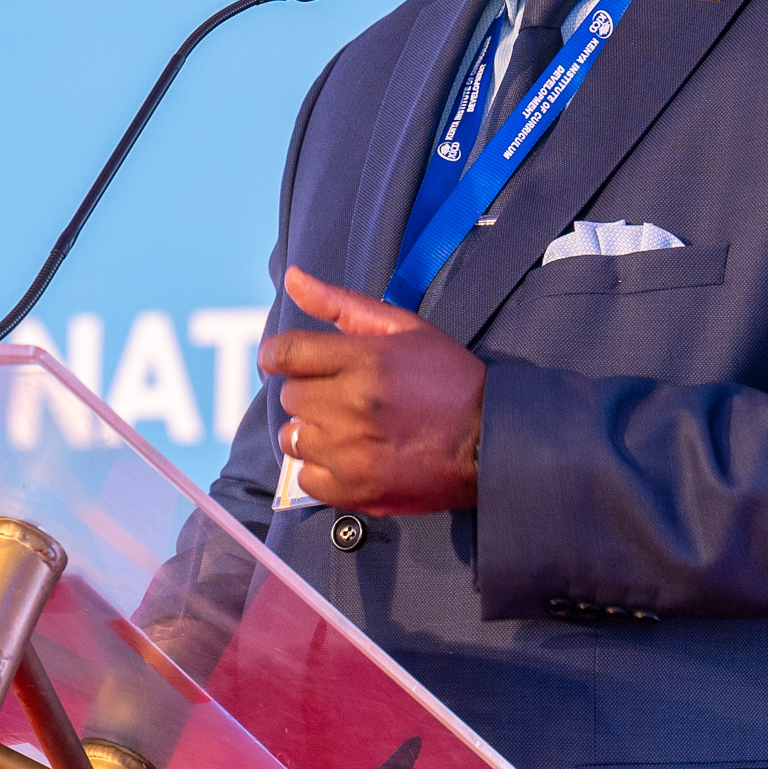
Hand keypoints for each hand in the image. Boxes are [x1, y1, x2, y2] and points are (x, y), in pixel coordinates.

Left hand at [259, 267, 483, 513]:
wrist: (490, 442)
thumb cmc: (449, 379)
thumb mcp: (405, 328)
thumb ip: (342, 304)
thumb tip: (293, 279)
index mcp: (365, 360)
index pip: (286, 353)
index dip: (277, 356)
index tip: (282, 362)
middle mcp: (353, 405)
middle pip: (290, 396)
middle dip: (310, 392)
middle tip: (343, 396)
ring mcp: (352, 451)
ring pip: (294, 438)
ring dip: (313, 431)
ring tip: (348, 428)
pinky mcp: (356, 489)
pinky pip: (306, 478)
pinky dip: (321, 469)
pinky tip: (350, 457)